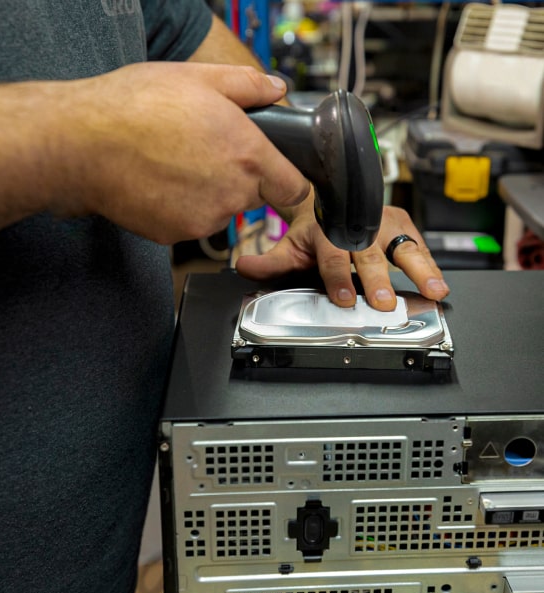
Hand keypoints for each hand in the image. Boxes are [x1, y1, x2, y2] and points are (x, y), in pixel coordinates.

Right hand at [58, 62, 309, 243]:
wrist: (83, 144)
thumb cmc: (135, 107)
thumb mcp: (197, 77)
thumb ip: (247, 85)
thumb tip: (276, 90)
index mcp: (248, 155)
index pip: (293, 188)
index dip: (287, 179)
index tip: (275, 173)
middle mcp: (232, 194)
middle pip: (254, 197)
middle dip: (239, 179)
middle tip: (205, 154)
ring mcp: (205, 219)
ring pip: (221, 211)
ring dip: (209, 194)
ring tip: (175, 165)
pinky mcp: (177, 234)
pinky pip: (192, 223)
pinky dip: (182, 209)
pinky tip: (160, 183)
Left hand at [235, 199, 448, 310]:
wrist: (332, 199)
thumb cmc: (314, 228)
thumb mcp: (290, 245)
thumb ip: (270, 262)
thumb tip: (244, 267)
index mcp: (328, 230)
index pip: (332, 256)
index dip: (337, 278)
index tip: (344, 298)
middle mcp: (358, 225)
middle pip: (370, 254)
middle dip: (378, 278)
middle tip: (384, 301)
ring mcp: (383, 223)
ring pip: (403, 246)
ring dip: (420, 269)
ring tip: (435, 290)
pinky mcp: (402, 225)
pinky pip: (419, 245)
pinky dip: (431, 264)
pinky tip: (440, 282)